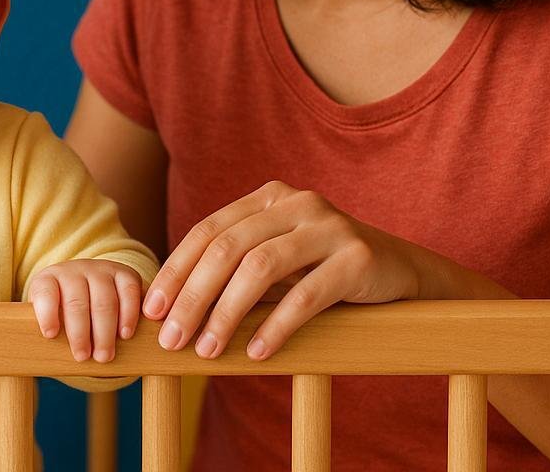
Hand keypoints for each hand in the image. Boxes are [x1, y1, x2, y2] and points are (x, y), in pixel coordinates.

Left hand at [26, 259, 143, 362]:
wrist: (90, 287)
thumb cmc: (64, 312)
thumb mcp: (50, 316)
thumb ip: (48, 330)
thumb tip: (43, 353)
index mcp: (49, 279)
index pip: (45, 293)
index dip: (46, 313)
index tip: (50, 335)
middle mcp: (74, 270)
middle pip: (77, 302)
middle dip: (80, 333)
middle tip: (82, 358)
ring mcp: (101, 269)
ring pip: (104, 300)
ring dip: (105, 332)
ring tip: (103, 356)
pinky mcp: (125, 273)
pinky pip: (129, 291)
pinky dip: (128, 315)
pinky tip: (125, 334)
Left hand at [141, 181, 425, 360]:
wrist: (397, 269)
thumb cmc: (321, 268)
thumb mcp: (276, 259)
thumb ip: (235, 268)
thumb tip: (172, 310)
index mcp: (268, 196)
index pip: (208, 230)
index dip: (176, 270)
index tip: (152, 310)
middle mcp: (296, 202)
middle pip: (228, 248)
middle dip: (193, 296)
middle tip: (172, 339)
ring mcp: (329, 226)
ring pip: (261, 268)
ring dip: (227, 313)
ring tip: (208, 351)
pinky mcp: (357, 256)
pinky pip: (307, 294)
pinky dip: (276, 325)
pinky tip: (257, 353)